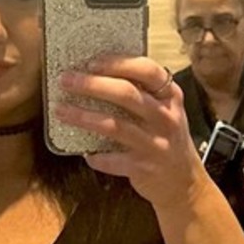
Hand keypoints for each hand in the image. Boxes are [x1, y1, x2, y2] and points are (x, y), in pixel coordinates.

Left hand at [55, 56, 199, 212]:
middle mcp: (165, 117)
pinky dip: (96, 156)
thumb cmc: (165, 138)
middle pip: (127, 94)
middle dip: (93, 85)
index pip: (146, 70)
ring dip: (84, 117)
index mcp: (170, 96)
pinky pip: (113, 159)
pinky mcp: (143, 167)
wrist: (183, 181)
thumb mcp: (163, 110)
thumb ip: (142, 93)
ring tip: (61, 110)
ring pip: (115, 126)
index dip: (118, 63)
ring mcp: (155, 143)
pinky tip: (84, 152)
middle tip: (67, 80)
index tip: (91, 62)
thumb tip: (96, 74)